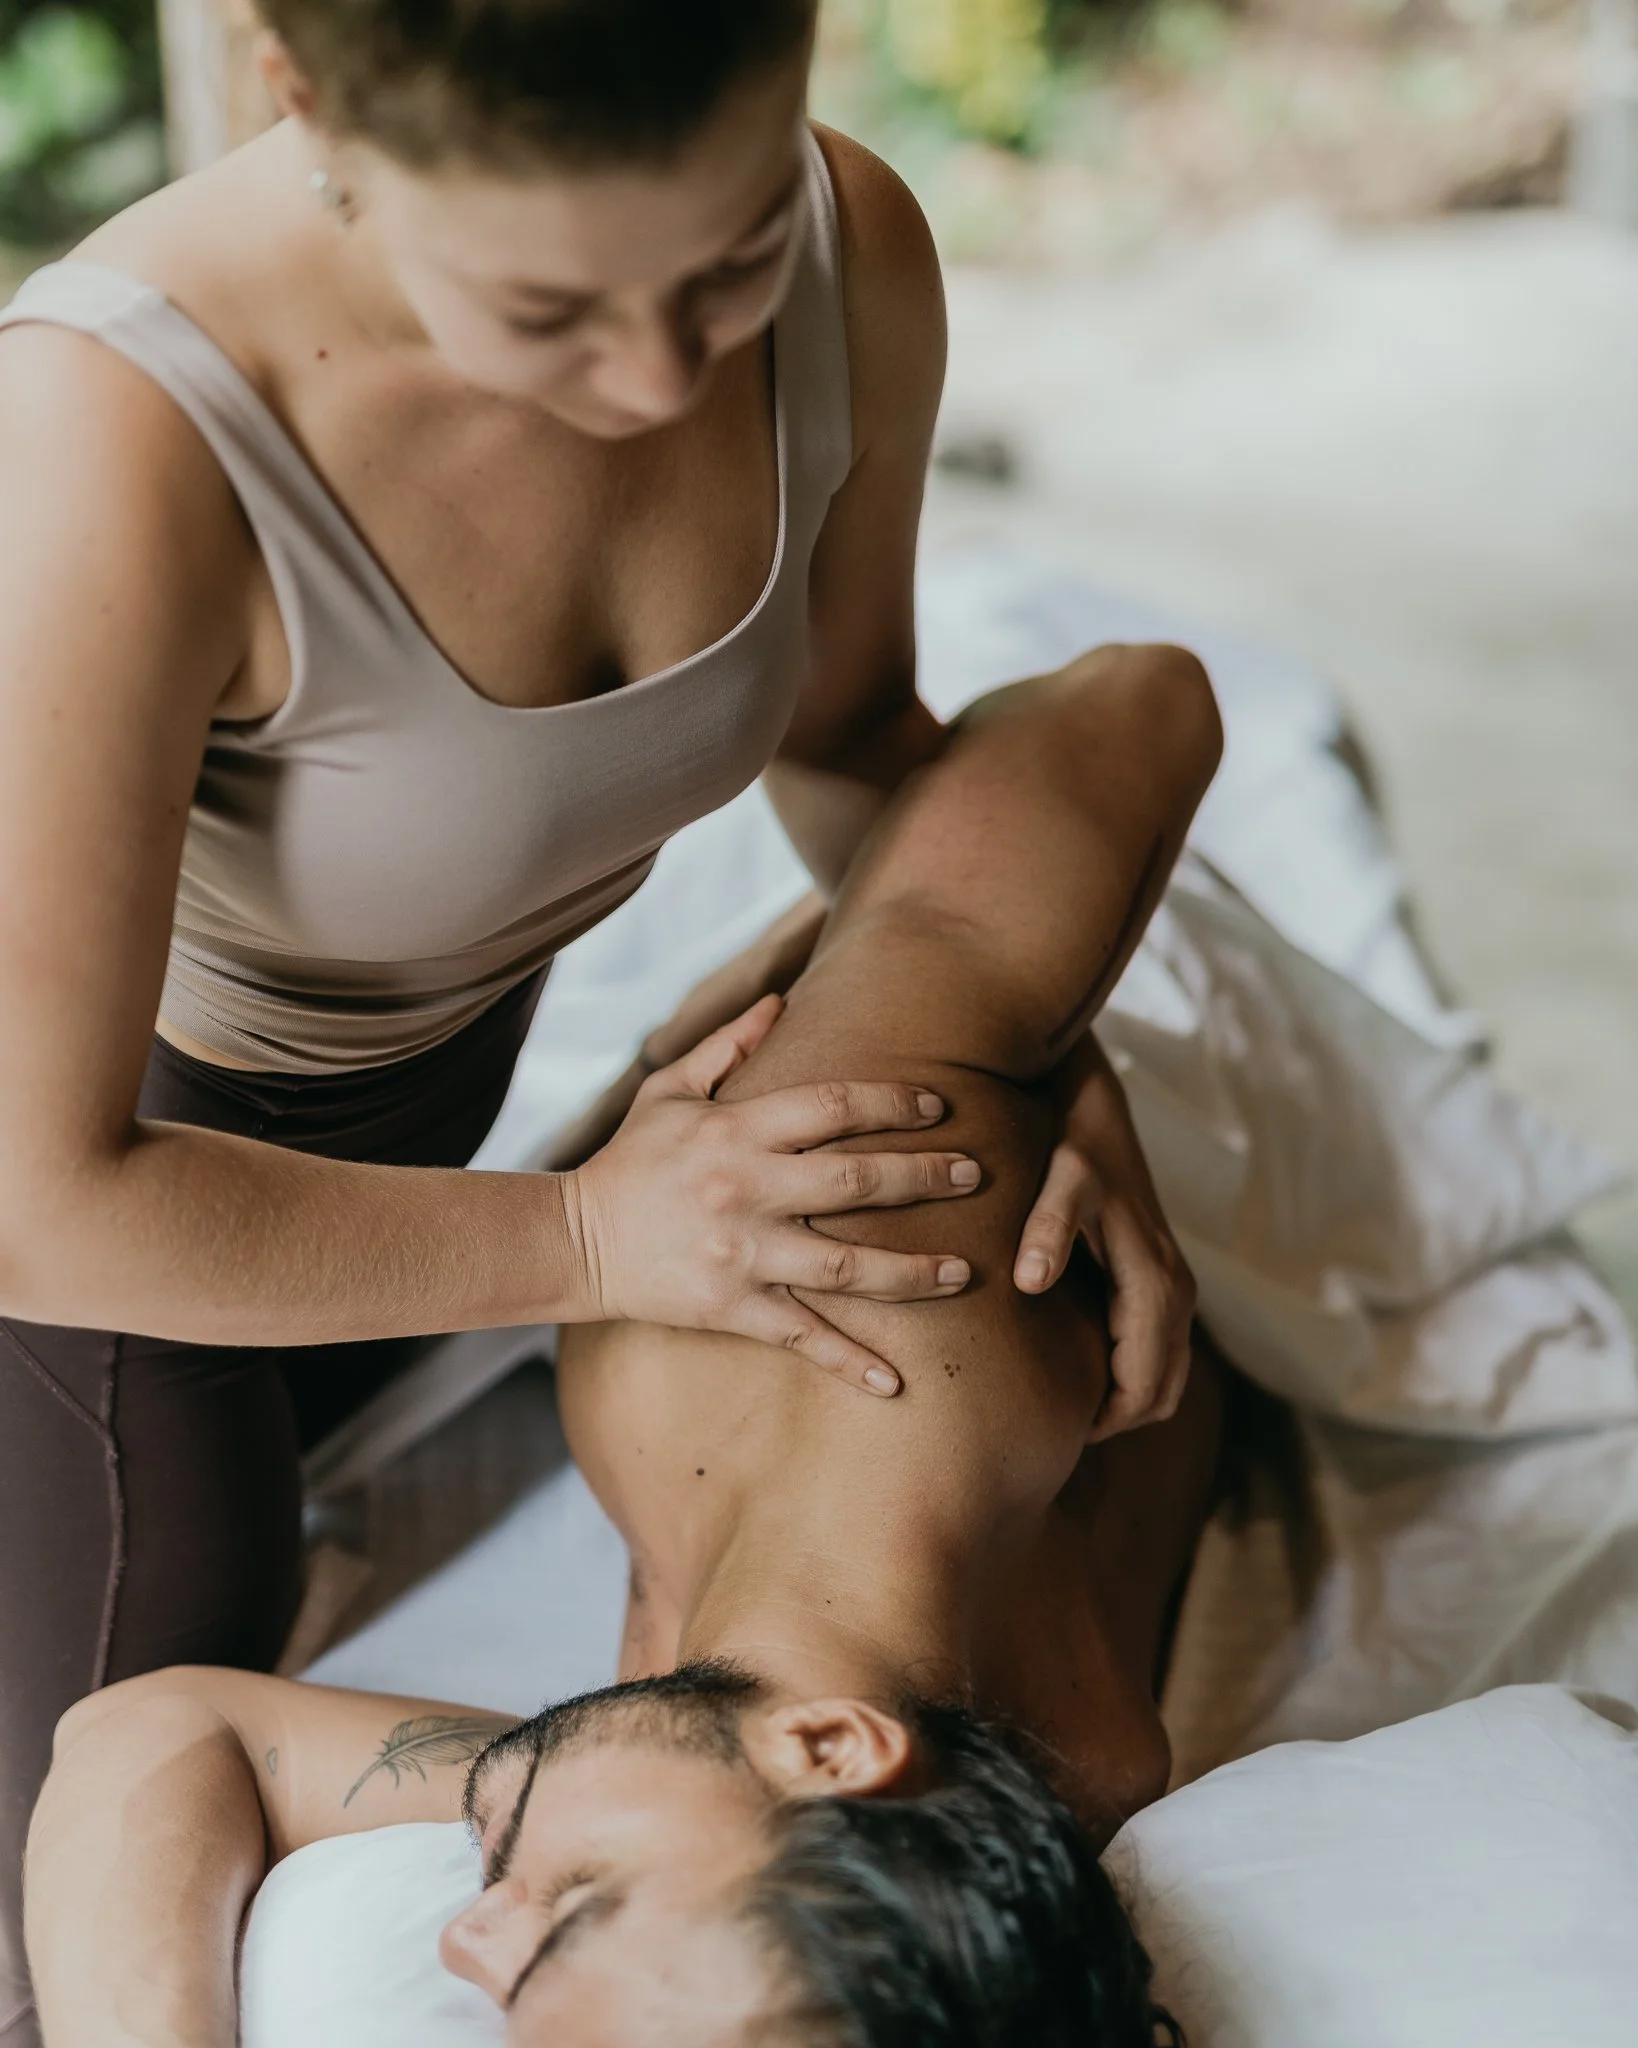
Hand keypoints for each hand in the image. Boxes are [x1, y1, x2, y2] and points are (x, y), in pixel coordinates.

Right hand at [564, 996, 979, 1395]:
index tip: (939, 1105)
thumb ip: (728, 1045)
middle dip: (924, 1177)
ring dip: (913, 1273)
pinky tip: (895, 1384)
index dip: (893, 1102)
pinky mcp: (732, 1307)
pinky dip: (849, 1363)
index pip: (833, 1105)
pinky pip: (803, 1337)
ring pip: (847, 1265)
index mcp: (736, 1130)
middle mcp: (746, 1189)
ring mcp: (743, 1253)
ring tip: (963, 1272)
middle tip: (976, 1176)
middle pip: (857, 1180)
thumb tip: (782, 1000)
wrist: (574, 1240)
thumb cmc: (630, 1160)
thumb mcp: (669, 1091)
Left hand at [1014, 1034, 1194, 1439]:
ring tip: (1060, 1409)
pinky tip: (1078, 1371)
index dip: (1102, 1421)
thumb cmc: (1072, 1144)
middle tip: (1049, 1431)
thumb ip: (1047, 1228)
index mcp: (1154, 1283)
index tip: (1051, 1432)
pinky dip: (1131, 1376)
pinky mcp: (1162, 1280)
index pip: (1143, 1386)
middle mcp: (1175, 1291)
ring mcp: (1174, 1287)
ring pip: (1165, 1379)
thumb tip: (1031, 1281)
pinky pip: (1157, 1353)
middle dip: (1113, 1421)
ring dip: (1125, 1402)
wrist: (1094, 1108)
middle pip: (1160, 1394)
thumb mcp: (1058, 1180)